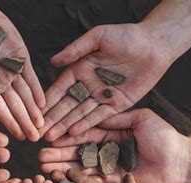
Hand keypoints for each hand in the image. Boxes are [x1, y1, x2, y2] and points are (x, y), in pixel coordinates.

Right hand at [39, 24, 169, 141]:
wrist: (155, 45)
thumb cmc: (126, 36)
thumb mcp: (98, 37)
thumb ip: (75, 49)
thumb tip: (52, 61)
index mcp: (81, 69)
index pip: (60, 89)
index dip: (48, 102)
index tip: (35, 113)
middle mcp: (89, 85)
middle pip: (67, 105)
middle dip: (53, 119)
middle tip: (38, 132)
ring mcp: (102, 96)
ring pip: (80, 114)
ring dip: (65, 126)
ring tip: (51, 138)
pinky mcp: (117, 105)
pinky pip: (99, 117)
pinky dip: (86, 125)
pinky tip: (73, 134)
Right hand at [39, 109, 187, 182]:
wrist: (180, 161)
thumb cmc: (163, 136)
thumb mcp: (140, 118)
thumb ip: (116, 118)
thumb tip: (92, 114)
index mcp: (111, 133)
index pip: (84, 133)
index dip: (67, 135)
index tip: (49, 136)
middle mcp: (107, 150)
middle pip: (78, 152)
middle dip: (58, 153)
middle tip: (39, 155)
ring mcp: (109, 167)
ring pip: (81, 167)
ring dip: (62, 168)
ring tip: (43, 168)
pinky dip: (77, 182)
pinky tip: (61, 180)